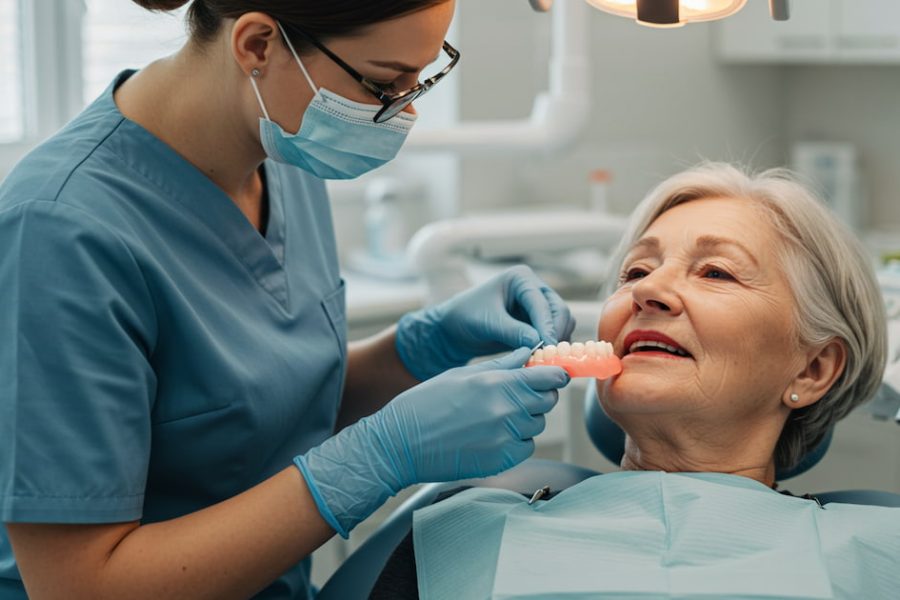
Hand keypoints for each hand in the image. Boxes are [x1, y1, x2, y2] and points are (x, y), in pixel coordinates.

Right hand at [295, 347, 567, 536]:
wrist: (400, 444)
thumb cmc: (426, 403)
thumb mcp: (462, 374)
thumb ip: (502, 365)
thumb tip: (530, 354)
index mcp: (497, 383)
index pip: (549, 377)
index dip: (554, 375)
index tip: (553, 375)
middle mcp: (506, 411)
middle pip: (547, 401)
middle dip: (538, 395)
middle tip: (518, 395)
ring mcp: (505, 439)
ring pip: (536, 425)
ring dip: (525, 419)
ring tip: (495, 416)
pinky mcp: (501, 461)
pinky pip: (525, 447)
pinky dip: (516, 441)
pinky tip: (491, 435)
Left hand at [395, 265, 575, 380]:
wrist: (454, 329)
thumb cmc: (465, 317)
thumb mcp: (488, 323)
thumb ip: (513, 331)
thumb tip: (539, 343)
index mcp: (521, 278)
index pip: (541, 302)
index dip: (547, 324)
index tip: (548, 345)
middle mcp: (533, 289)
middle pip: (559, 310)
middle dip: (556, 333)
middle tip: (551, 356)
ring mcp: (537, 306)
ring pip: (562, 323)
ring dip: (557, 341)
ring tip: (545, 360)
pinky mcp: (537, 323)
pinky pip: (555, 334)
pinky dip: (552, 347)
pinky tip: (543, 360)